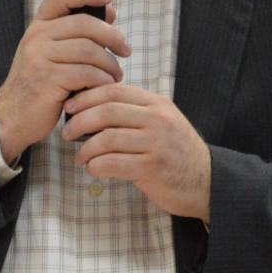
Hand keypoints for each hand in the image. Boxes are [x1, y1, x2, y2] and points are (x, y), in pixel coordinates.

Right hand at [0, 0, 130, 162]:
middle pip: (84, 24)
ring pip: (88, 50)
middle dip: (112, 36)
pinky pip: (85, 73)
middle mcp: (37, 37)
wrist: (12, 115)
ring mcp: (40, 58)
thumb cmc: (39, 83)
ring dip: (110, 63)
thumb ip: (77, 33)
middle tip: (126, 50)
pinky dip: (101, 79)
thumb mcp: (51, 53)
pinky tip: (105, 85)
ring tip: (115, 74)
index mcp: (38, 26)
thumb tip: (109, 11)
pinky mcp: (48, 80)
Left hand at [63, 84, 211, 220]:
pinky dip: (96, 166)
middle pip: (107, 111)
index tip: (69, 107)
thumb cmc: (176, 152)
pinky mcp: (152, 168)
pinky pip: (113, 164)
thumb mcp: (162, 122)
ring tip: (80, 157)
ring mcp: (156, 144)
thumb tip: (93, 106)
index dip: (86, 97)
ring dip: (85, 149)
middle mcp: (158, 119)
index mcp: (157, 104)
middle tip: (66, 132)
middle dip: (79, 121)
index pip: (114, 91)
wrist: (205, 181)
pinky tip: (94, 169)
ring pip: (107, 138)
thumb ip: (135, 111)